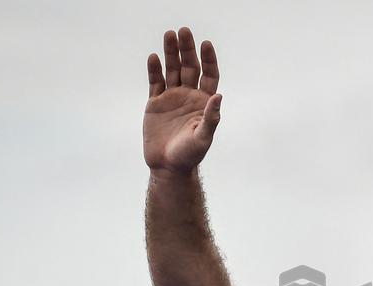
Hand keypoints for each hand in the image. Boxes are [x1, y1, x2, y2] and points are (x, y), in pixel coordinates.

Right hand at [143, 27, 221, 173]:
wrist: (168, 166)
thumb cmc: (190, 155)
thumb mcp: (203, 137)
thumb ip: (211, 118)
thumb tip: (218, 97)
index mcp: (204, 102)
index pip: (209, 75)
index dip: (209, 59)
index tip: (206, 44)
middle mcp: (189, 96)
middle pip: (190, 67)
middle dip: (187, 49)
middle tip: (184, 31)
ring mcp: (172, 98)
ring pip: (172, 70)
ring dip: (171, 53)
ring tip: (169, 34)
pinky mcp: (155, 103)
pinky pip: (155, 82)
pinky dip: (154, 69)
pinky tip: (154, 57)